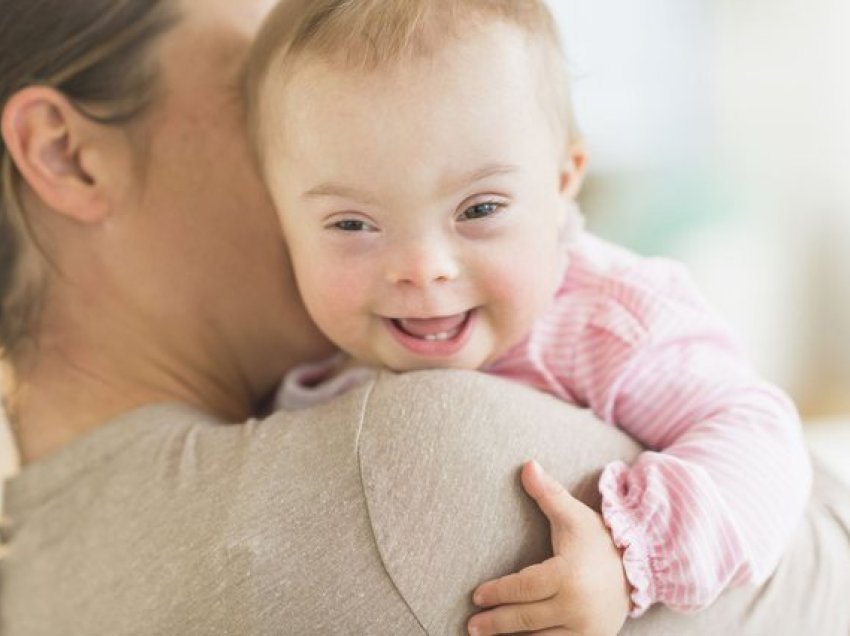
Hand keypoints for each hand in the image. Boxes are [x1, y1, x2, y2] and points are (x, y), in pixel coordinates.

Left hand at [468, 461, 630, 634]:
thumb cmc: (597, 540)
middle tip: (471, 625)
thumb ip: (548, 493)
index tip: (476, 596)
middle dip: (496, 623)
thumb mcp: (573, 515)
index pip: (523, 588)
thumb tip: (527, 464)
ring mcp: (586, 629)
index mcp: (568, 575)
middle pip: (526, 618)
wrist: (639, 569)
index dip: (498, 593)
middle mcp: (577, 606)